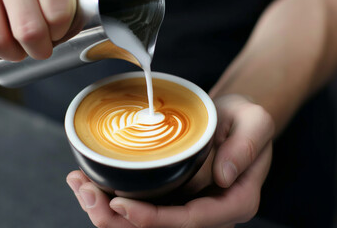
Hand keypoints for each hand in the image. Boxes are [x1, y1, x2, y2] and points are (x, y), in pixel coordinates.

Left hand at [66, 94, 274, 227]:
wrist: (234, 119)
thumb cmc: (245, 120)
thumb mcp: (255, 122)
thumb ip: (246, 148)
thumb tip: (223, 177)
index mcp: (234, 201)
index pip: (191, 221)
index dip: (154, 219)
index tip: (121, 204)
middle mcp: (209, 211)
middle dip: (119, 220)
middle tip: (87, 193)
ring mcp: (188, 205)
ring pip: (145, 223)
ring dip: (108, 212)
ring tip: (80, 185)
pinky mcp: (172, 195)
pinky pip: (141, 206)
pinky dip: (112, 199)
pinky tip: (89, 182)